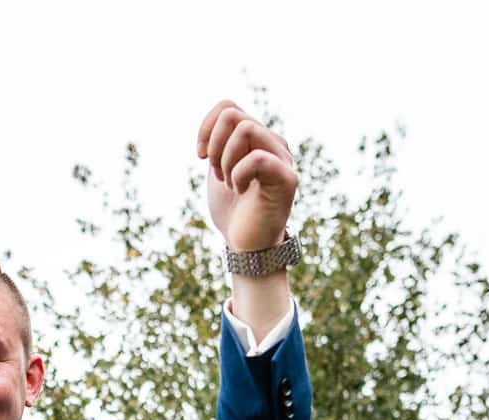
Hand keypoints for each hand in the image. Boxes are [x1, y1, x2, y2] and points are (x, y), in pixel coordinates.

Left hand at [196, 100, 296, 251]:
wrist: (245, 244)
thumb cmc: (232, 209)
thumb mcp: (218, 168)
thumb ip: (218, 143)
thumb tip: (213, 123)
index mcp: (255, 138)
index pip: (227, 106)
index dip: (206, 127)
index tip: (201, 156)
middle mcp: (271, 141)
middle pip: (233, 115)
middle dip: (215, 146)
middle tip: (218, 174)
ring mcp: (282, 157)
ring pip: (246, 129)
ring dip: (227, 159)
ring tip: (230, 183)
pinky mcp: (287, 178)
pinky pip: (257, 158)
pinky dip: (239, 174)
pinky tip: (241, 190)